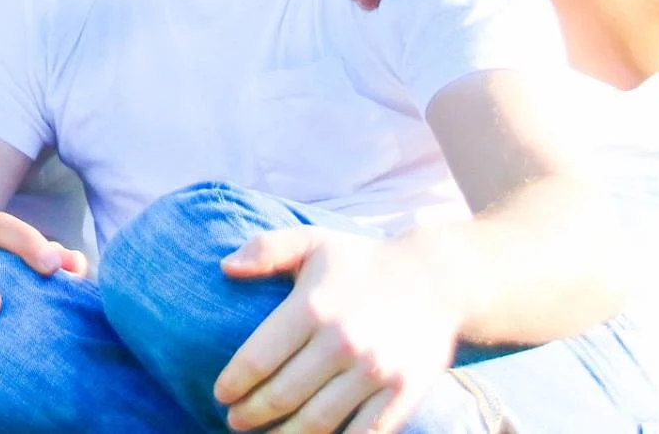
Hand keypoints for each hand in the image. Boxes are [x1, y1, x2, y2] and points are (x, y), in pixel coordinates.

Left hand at [216, 225, 460, 433]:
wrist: (437, 280)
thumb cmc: (361, 262)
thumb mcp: (313, 242)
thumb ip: (266, 249)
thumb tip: (224, 268)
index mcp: (313, 307)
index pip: (258, 359)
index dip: (233, 384)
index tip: (221, 394)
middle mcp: (343, 342)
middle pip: (282, 396)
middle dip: (250, 415)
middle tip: (235, 421)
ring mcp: (375, 372)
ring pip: (316, 423)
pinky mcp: (401, 394)